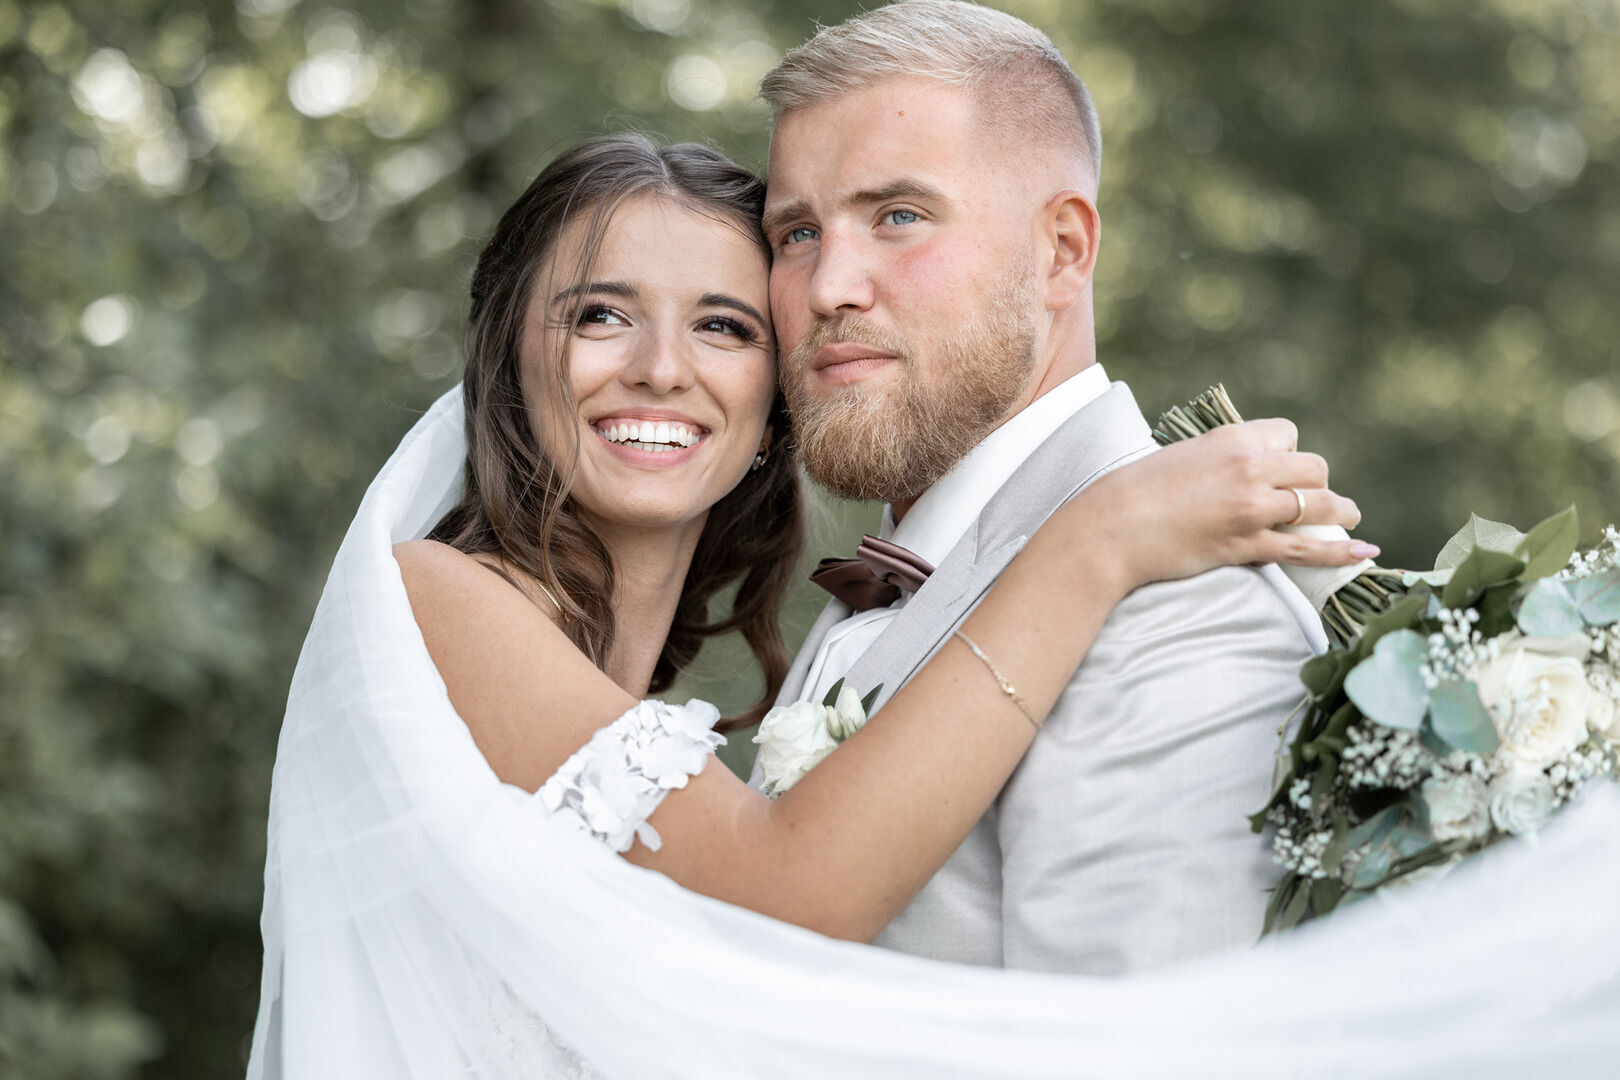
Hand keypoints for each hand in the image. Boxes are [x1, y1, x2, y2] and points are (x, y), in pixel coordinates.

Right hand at [1073, 419, 1371, 591]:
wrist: (1113, 527)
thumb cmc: (1137, 491)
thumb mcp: (1182, 455)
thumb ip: (1219, 457)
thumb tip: (1246, 468)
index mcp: (1231, 438)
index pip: (1289, 435)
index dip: (1290, 454)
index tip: (1283, 470)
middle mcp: (1248, 467)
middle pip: (1313, 468)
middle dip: (1317, 485)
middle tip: (1314, 500)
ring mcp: (1250, 507)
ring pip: (1318, 505)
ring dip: (1339, 513)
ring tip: (1348, 518)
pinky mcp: (1246, 543)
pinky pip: (1305, 548)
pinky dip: (1339, 553)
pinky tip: (1363, 553)